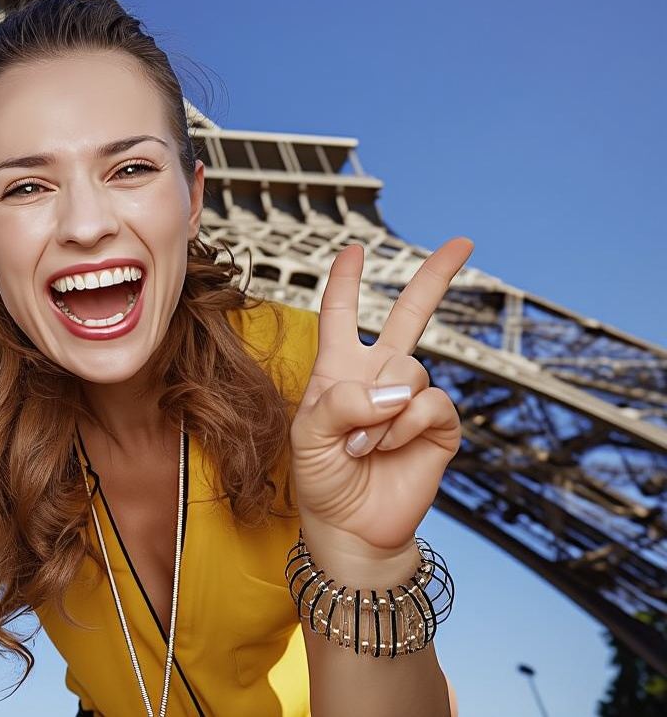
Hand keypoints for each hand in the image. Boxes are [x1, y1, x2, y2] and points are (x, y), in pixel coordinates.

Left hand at [290, 237, 473, 565]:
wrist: (351, 527)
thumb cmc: (321, 479)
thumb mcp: (307, 435)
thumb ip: (341, 402)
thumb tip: (396, 389)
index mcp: (339, 370)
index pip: (343, 316)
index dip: (347, 282)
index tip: (353, 250)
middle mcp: (379, 377)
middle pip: (411, 315)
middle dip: (435, 277)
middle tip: (463, 242)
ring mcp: (411, 400)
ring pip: (411, 370)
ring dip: (381, 411)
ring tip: (360, 446)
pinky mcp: (438, 427)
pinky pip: (430, 403)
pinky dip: (404, 425)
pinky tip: (388, 448)